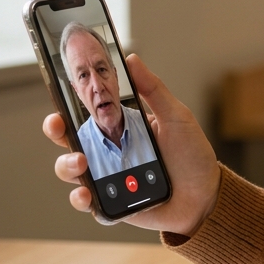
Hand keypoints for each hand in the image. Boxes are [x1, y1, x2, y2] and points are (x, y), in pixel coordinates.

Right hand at [43, 54, 220, 235]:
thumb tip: (131, 59)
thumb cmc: (192, 155)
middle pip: (69, 140)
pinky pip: (88, 204)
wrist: (206, 195)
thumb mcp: (176, 117)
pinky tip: (87, 195)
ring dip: (67, 166)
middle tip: (59, 127)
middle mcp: (109, 151)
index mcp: (120, 127)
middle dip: (56, 132)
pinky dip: (82, 200)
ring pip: (71, 172)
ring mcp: (108, 178)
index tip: (59, 102)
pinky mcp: (112, 204)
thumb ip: (153, 90)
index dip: (66, 108)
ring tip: (82, 164)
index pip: (86, 114)